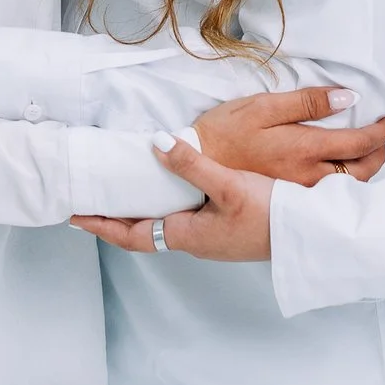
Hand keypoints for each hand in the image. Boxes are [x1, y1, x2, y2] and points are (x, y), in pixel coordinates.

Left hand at [71, 137, 273, 261]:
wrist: (309, 236)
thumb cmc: (269, 216)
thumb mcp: (228, 186)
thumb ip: (191, 164)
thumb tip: (155, 144)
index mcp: (187, 234)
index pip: (132, 235)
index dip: (102, 225)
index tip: (75, 216)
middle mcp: (195, 240)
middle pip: (144, 232)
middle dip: (117, 219)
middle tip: (94, 202)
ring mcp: (212, 237)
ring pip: (165, 225)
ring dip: (142, 212)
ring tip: (126, 193)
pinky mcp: (228, 230)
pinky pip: (185, 219)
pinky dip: (167, 207)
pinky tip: (173, 190)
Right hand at [194, 88, 384, 187]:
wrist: (194, 165)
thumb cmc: (224, 133)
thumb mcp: (262, 106)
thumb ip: (306, 102)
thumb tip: (347, 98)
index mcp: (305, 149)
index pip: (360, 144)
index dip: (382, 132)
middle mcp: (308, 177)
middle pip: (363, 171)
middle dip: (379, 153)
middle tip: (383, 135)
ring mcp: (299, 194)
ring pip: (348, 188)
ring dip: (365, 169)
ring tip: (367, 151)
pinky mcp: (288, 203)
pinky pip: (329, 198)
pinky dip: (345, 184)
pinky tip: (340, 172)